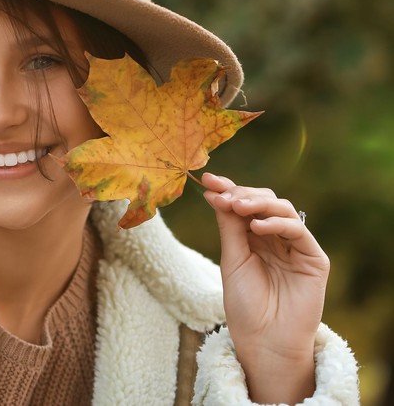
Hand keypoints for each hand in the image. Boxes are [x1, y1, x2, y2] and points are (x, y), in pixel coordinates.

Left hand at [202, 172, 328, 403]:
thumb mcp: (231, 259)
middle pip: (263, 201)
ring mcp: (295, 247)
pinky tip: (257, 227)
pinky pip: (297, 230)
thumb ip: (229, 226)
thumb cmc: (245, 305)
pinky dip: (277, 223)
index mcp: (253, 237)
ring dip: (257, 203)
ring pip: (282, 209)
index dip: (228, 189)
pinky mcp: (314, 259)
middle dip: (241, 193)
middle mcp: (275, 238)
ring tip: (236, 206)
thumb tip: (216, 192)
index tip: (207, 179)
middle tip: (222, 194)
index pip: (243, 204)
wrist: (264, 341)